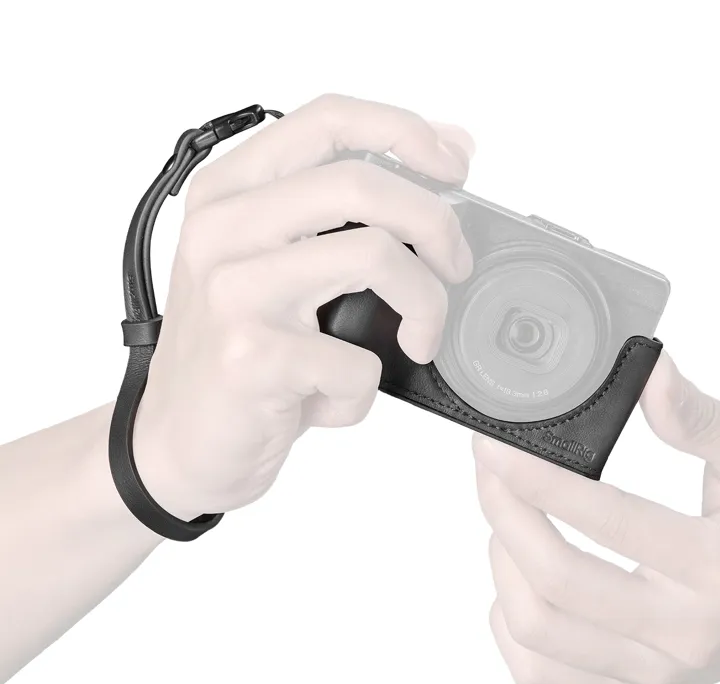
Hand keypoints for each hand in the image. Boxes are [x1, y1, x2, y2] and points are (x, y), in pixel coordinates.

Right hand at [133, 94, 474, 520]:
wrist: (178, 442)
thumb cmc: (237, 354)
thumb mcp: (276, 267)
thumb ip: (342, 215)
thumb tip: (446, 159)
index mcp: (229, 193)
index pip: (327, 119)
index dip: (406, 131)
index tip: (455, 167)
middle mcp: (223, 230)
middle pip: (362, 183)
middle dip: (437, 223)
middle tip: (456, 266)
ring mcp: (233, 292)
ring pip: (375, 256)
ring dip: (426, 306)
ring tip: (419, 341)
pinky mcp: (251, 358)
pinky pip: (357, 362)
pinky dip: (365, 391)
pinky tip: (333, 400)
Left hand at [473, 352, 719, 683]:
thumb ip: (705, 419)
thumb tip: (647, 375)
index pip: (612, 522)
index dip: (540, 479)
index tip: (496, 446)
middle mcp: (687, 634)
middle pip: (557, 582)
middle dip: (505, 513)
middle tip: (489, 467)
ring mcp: (654, 674)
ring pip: (537, 630)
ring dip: (503, 562)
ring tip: (508, 516)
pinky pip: (539, 672)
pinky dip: (508, 621)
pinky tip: (520, 578)